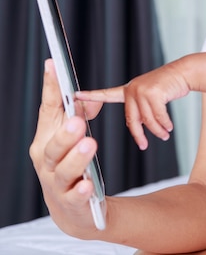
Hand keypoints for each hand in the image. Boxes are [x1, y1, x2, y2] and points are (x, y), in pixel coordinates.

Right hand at [29, 59, 102, 236]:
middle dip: (65, 132)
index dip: (50, 88)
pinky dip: (81, 190)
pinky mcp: (71, 202)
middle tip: (78, 121)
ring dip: (76, 157)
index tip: (53, 64)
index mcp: (46, 139)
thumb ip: (81, 115)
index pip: (48, 111)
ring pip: (64, 170)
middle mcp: (46, 161)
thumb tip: (90, 98)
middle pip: (53, 145)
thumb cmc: (72, 164)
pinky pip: (75, 196)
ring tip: (90, 144)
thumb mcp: (74, 138)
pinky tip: (88, 185)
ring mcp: (56, 183)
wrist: (73, 209)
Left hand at [76, 62, 189, 149]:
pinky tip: (169, 126)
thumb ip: (142, 109)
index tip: (76, 95)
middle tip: (144, 145)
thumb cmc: (168, 85)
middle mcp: (133, 88)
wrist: (184, 72)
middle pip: (132, 119)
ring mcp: (142, 90)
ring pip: (147, 119)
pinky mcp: (153, 92)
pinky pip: (158, 116)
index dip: (91, 96)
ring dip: (158, 130)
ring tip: (165, 133)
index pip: (107, 94)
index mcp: (129, 90)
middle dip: (140, 135)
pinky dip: (165, 124)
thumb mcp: (151, 97)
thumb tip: (141, 126)